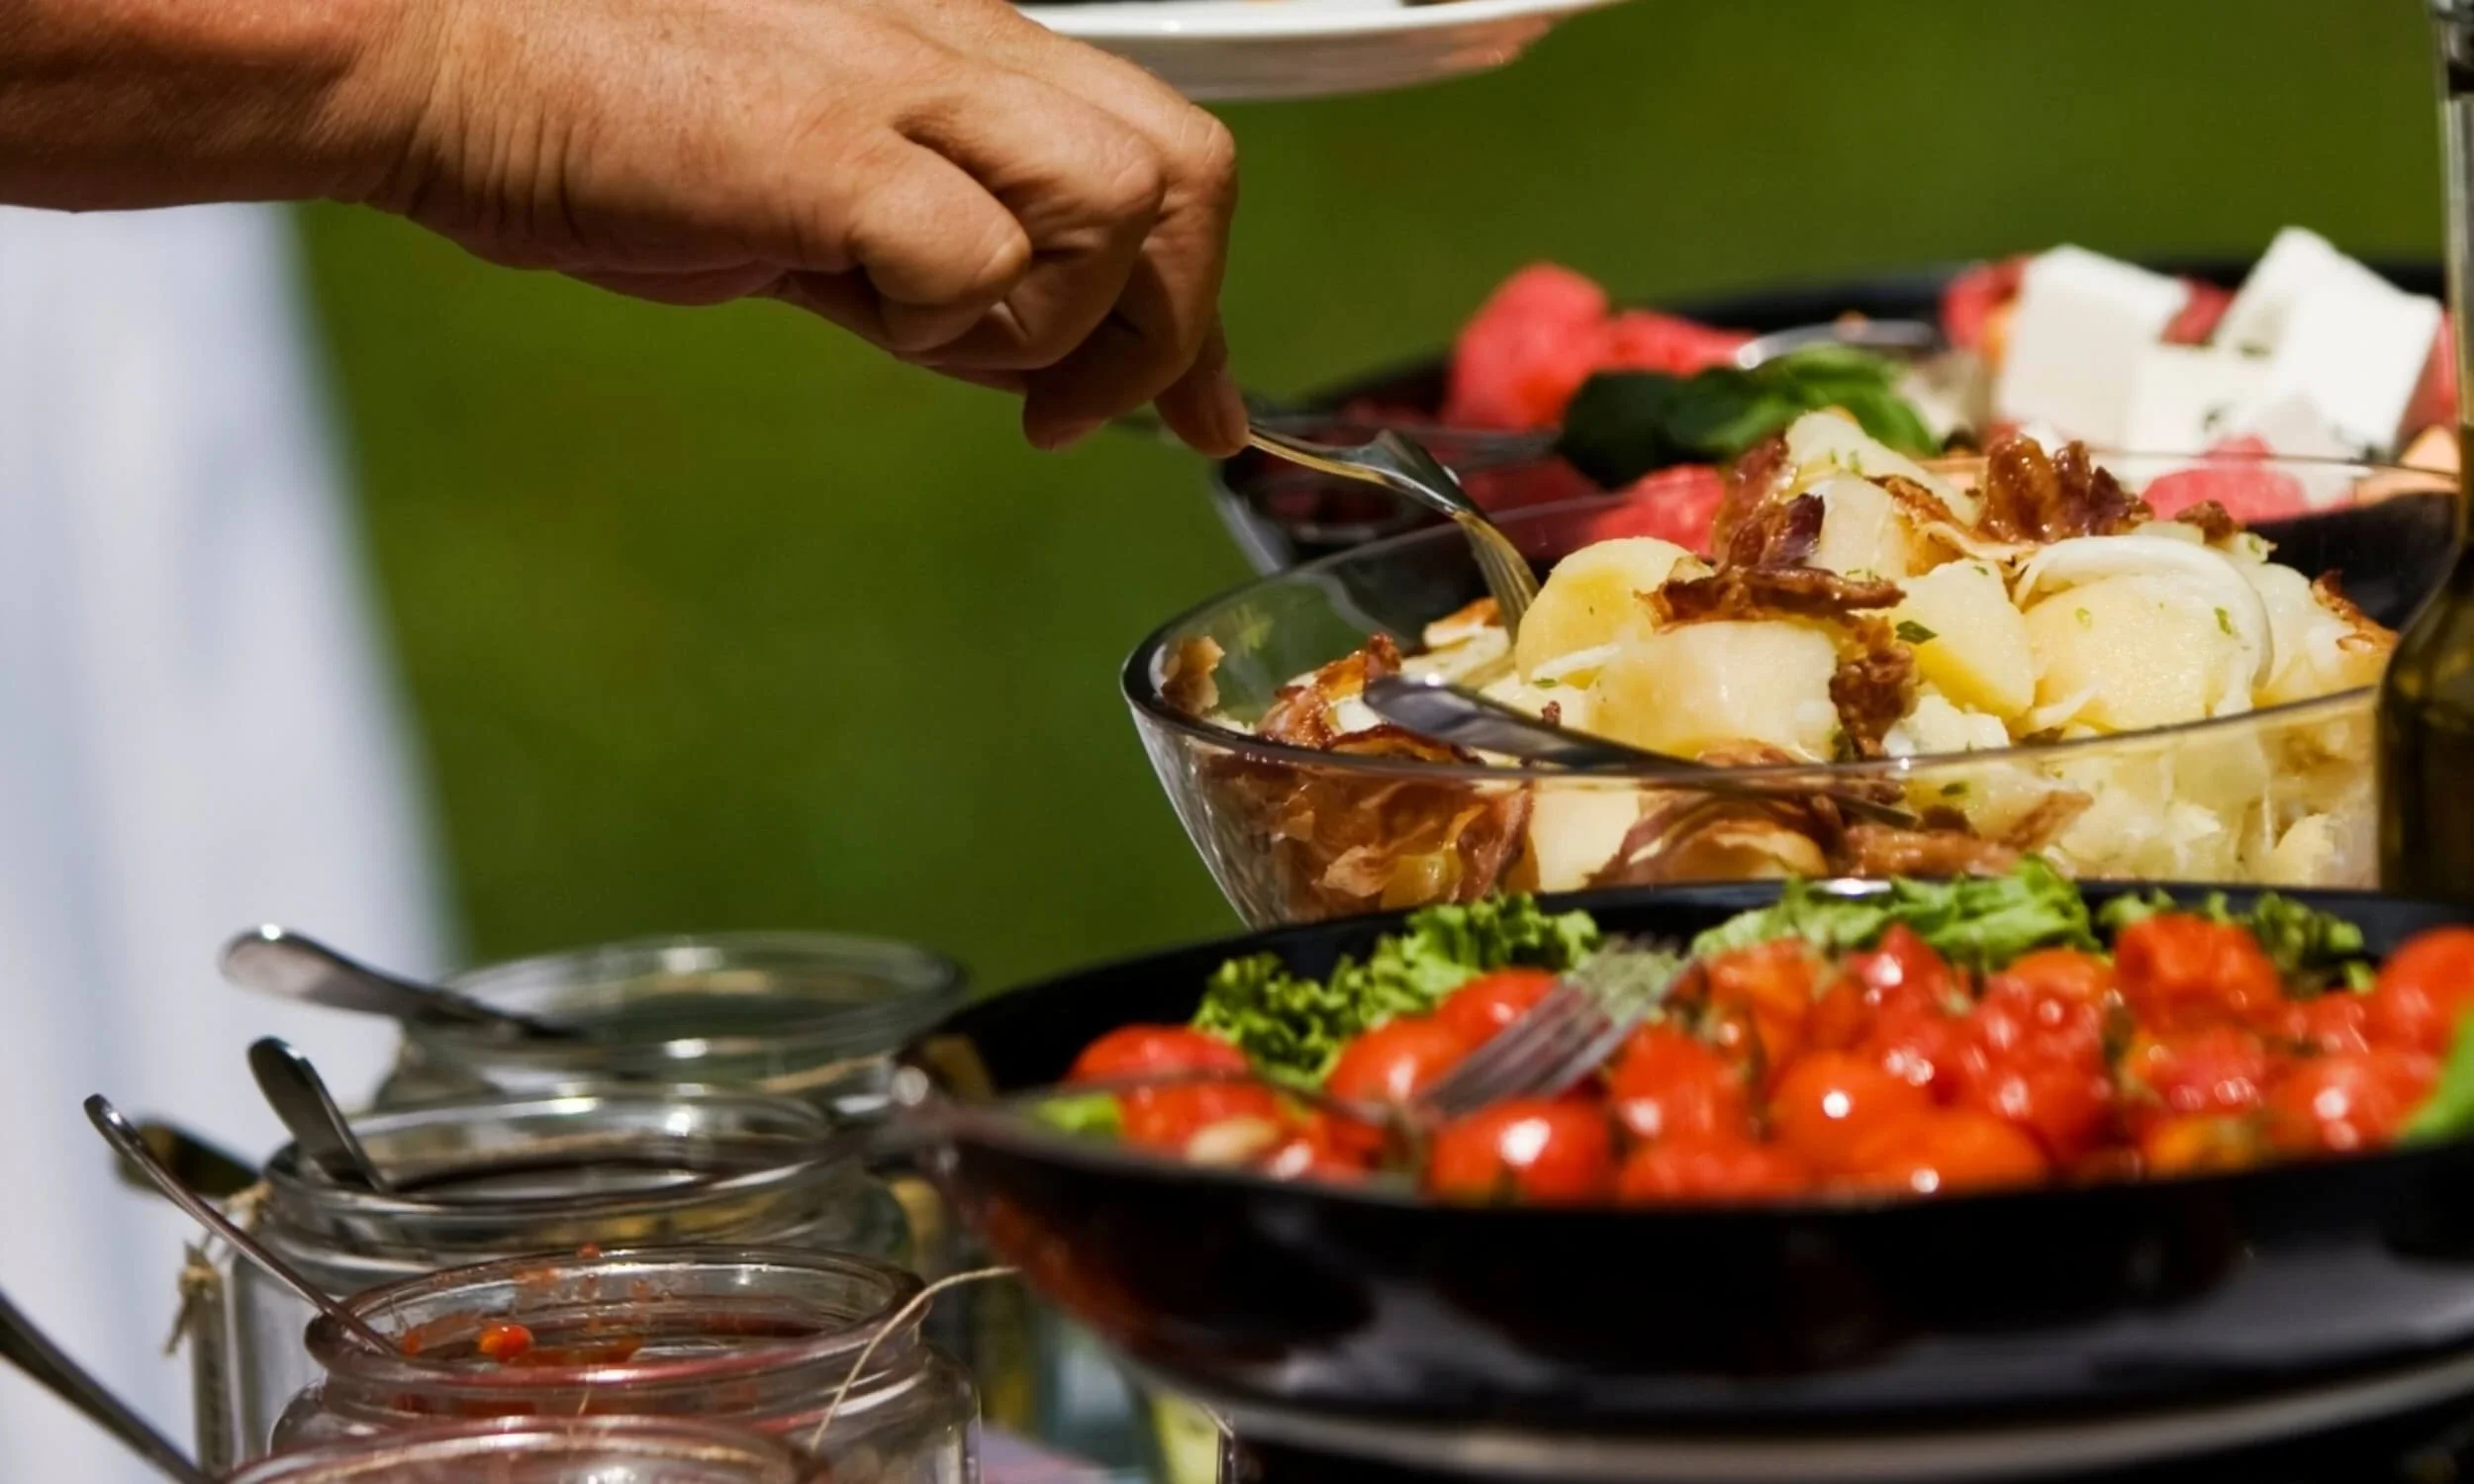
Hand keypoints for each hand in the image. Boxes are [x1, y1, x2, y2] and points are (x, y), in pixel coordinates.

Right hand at [344, 0, 1243, 452]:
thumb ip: (944, 262)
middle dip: (1170, 321)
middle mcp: (959, 43)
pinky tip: (859, 317)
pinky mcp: (826, 144)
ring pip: (1118, 209)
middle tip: (1072, 410)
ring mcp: (898, 80)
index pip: (1164, 154)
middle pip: (1186, 171)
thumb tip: (1046, 367)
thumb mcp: (819, 198)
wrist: (444, 62)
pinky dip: (947, 328)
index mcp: (965, 47)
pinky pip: (984, 263)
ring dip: (1051, 323)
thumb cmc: (610, 127)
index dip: (1204, 303)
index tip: (1212, 403)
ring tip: (927, 344)